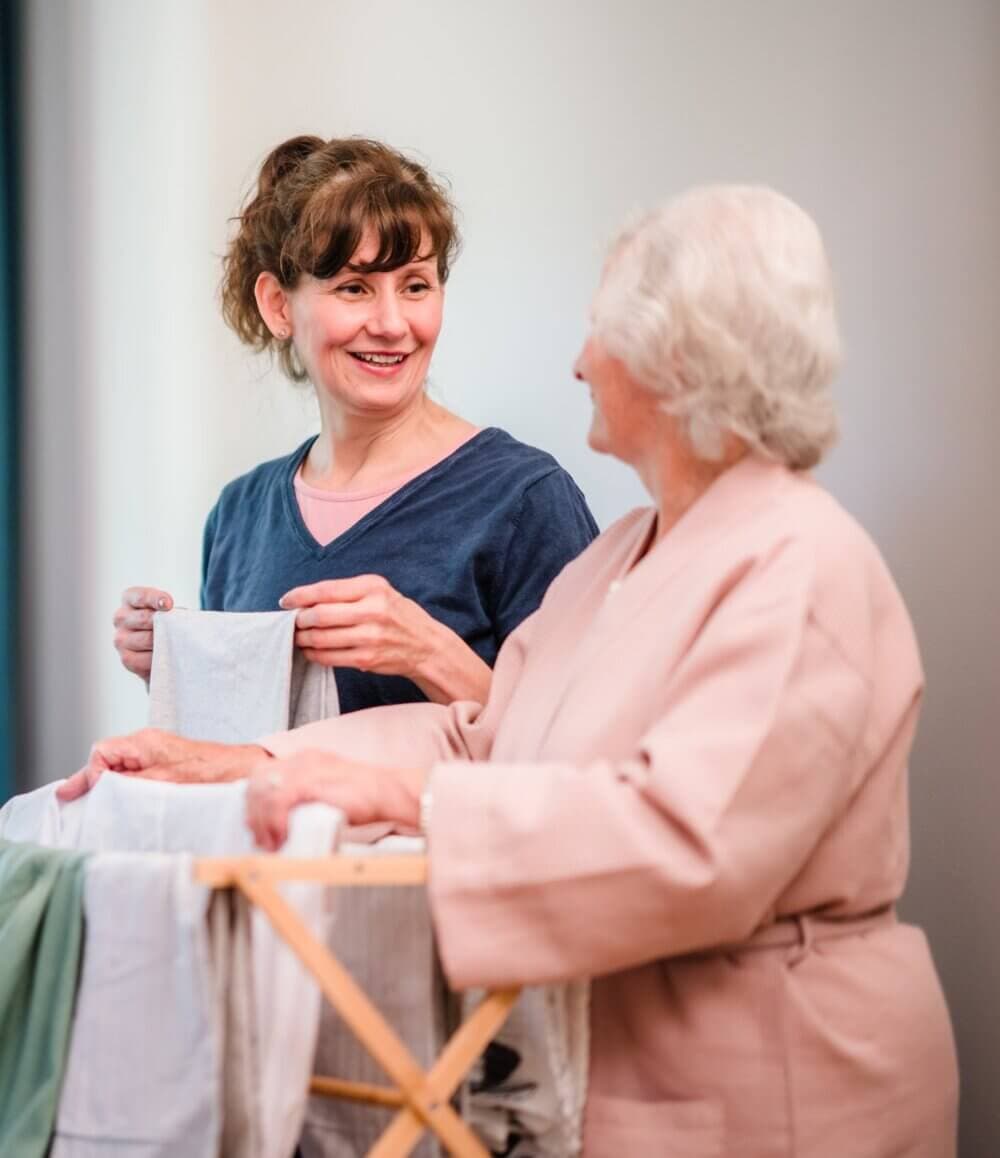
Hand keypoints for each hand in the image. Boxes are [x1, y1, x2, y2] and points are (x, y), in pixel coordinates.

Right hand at [56, 727, 267, 800]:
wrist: (243, 771)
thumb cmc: (210, 774)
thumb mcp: (163, 782)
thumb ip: (129, 783)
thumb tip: (100, 786)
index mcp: (144, 742)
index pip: (102, 752)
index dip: (91, 774)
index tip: (90, 794)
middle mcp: (147, 744)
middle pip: (107, 759)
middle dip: (91, 779)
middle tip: (70, 798)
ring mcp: (157, 753)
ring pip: (120, 767)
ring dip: (108, 785)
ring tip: (95, 805)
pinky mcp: (166, 764)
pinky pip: (136, 773)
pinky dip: (125, 786)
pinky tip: (122, 802)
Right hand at [113, 587, 173, 680]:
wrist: (164, 647)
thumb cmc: (168, 622)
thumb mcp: (168, 609)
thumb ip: (168, 609)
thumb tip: (173, 615)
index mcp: (130, 598)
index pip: (141, 596)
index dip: (156, 599)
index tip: (169, 605)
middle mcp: (120, 617)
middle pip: (144, 619)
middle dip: (164, 624)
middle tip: (177, 629)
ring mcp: (120, 639)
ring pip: (147, 639)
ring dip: (164, 642)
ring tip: (175, 643)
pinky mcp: (126, 658)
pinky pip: (144, 659)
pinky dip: (159, 658)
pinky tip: (166, 655)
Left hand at [245, 749, 426, 851]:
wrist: (388, 793)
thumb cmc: (364, 798)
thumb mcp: (327, 792)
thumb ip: (304, 798)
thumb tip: (279, 820)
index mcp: (305, 758)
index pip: (264, 773)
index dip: (254, 800)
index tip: (255, 824)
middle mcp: (302, 759)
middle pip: (258, 780)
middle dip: (253, 812)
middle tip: (260, 838)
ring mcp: (306, 768)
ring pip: (264, 791)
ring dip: (262, 822)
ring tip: (270, 843)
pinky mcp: (311, 781)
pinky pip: (279, 801)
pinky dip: (274, 822)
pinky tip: (281, 837)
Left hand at [281, 575, 490, 704]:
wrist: (426, 645)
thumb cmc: (397, 615)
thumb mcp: (379, 592)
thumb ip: (347, 593)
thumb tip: (305, 601)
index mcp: (373, 587)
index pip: (326, 590)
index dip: (299, 596)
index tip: (285, 601)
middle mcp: (372, 610)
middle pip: (319, 615)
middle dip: (300, 620)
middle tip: (294, 622)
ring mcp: (370, 636)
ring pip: (321, 638)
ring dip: (304, 639)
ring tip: (300, 637)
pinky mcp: (367, 658)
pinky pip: (329, 657)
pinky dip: (314, 655)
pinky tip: (312, 651)